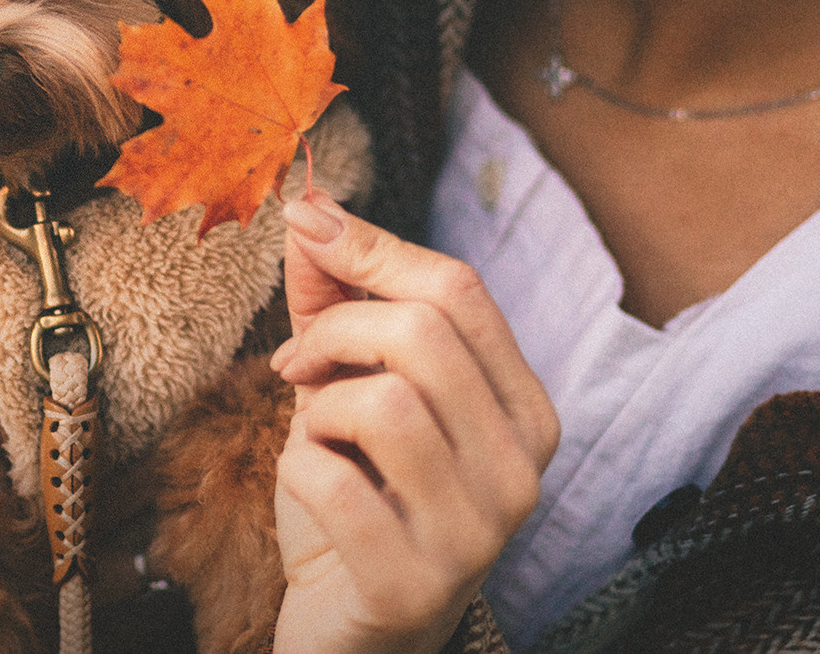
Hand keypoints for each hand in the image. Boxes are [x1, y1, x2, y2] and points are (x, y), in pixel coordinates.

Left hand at [270, 190, 557, 653]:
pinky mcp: (415, 587)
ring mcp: (478, 536)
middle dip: (335, 328)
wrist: (343, 629)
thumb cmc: (353, 497)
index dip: (370, 245)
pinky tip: (309, 491)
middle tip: (296, 362)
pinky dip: (297, 469)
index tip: (303, 226)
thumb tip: (310, 207)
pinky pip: (333, 481)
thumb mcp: (345, 384)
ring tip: (317, 436)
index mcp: (523, 410)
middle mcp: (521, 472)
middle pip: (424, 334)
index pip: (460, 288)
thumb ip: (335, 298)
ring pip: (385, 403)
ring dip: (320, 407)